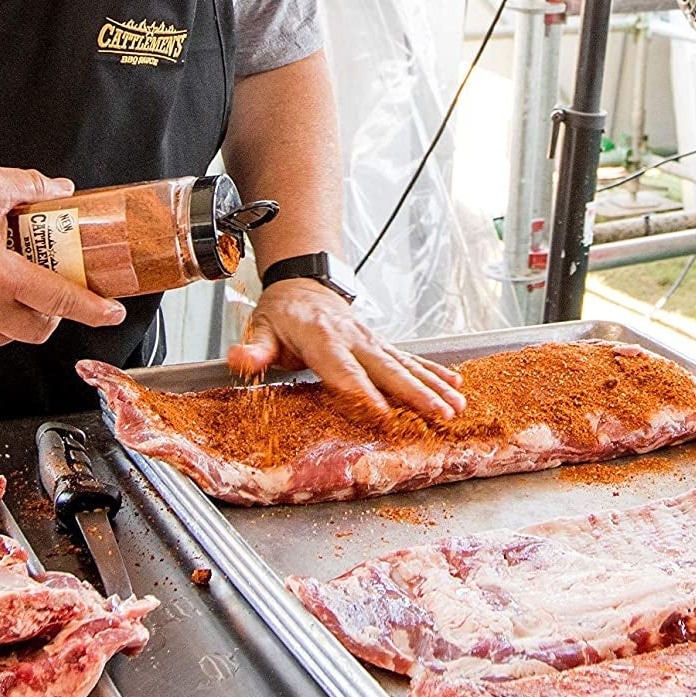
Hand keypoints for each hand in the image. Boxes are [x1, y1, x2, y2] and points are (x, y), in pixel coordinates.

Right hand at [0, 166, 126, 351]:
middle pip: (39, 328)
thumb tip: (63, 191)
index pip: (60, 299)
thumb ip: (32, 187)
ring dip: (16, 317)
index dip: (93, 308)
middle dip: (51, 312)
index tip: (112, 312)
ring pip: (8, 336)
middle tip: (45, 289)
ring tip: (0, 284)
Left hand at [226, 279, 465, 421]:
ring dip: (434, 386)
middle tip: (439, 414)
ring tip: (456, 406)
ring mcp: (371, 340)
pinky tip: (456, 385)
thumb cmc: (282, 312)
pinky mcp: (381, 343)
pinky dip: (435, 372)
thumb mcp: (261, 328)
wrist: (303, 282)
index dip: (362, 391)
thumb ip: (254, 349)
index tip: (383, 413)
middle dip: (415, 393)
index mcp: (321, 336)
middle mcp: (353, 337)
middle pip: (387, 368)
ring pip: (406, 365)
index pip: (343, 368)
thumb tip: (238, 360)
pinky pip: (411, 359)